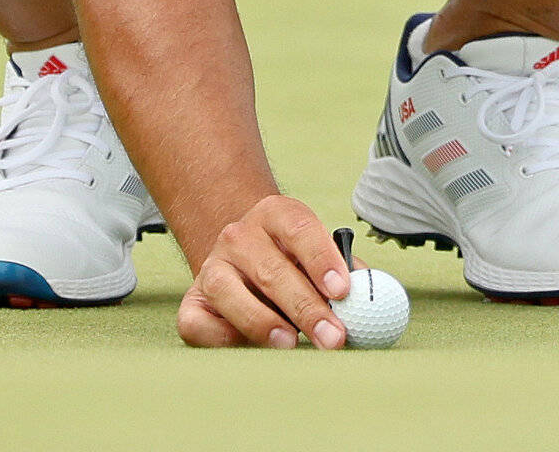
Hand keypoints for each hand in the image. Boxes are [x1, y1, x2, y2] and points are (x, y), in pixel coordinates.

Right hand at [176, 194, 351, 348]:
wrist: (239, 256)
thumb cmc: (289, 258)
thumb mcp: (314, 249)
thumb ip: (342, 269)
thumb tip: (368, 295)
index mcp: (275, 213)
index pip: (300, 230)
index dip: (322, 260)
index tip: (342, 291)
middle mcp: (239, 235)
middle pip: (273, 270)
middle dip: (307, 308)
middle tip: (333, 336)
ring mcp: (212, 266)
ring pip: (232, 294)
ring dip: (264, 323)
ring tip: (291, 343)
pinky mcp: (191, 301)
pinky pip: (200, 323)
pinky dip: (224, 337)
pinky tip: (249, 346)